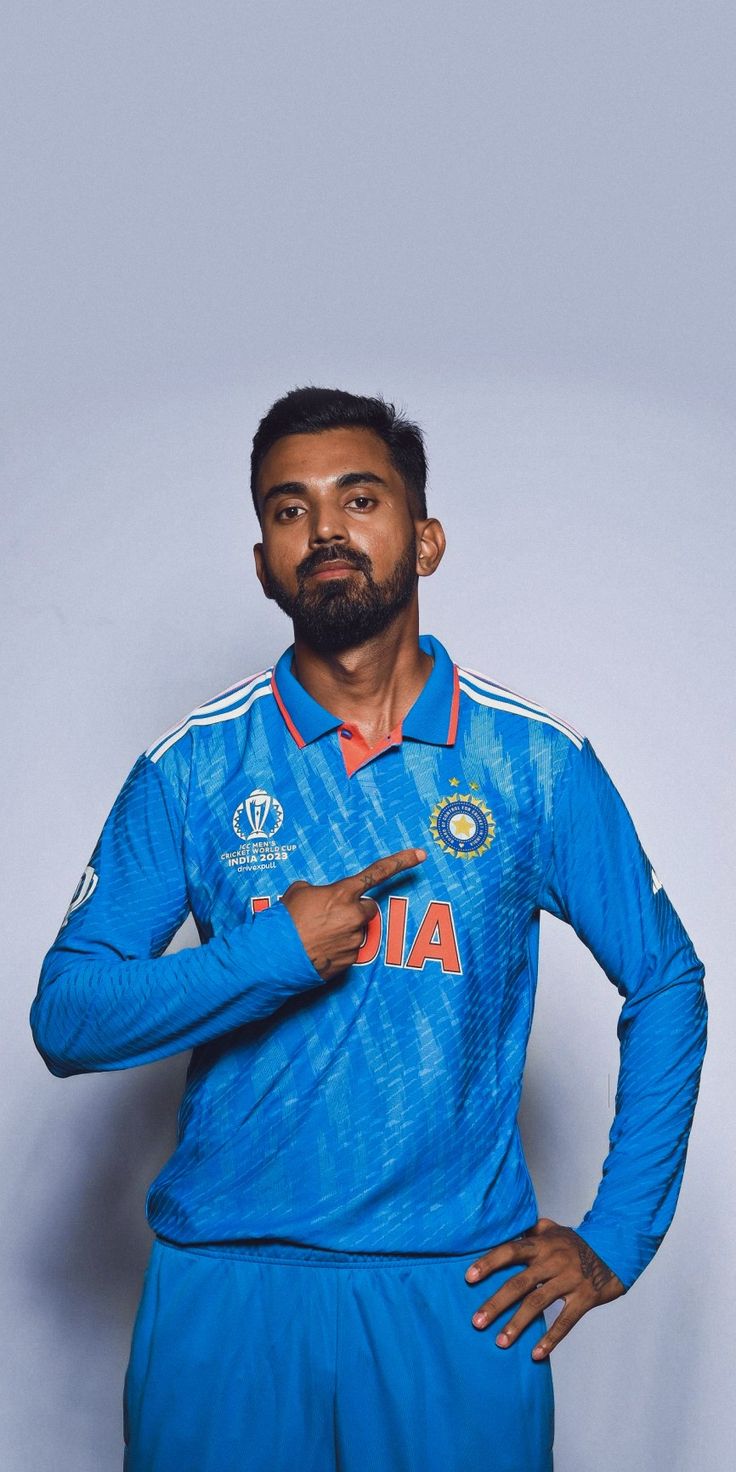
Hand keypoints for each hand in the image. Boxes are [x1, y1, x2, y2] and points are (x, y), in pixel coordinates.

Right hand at [281, 847, 426, 981]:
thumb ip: (315, 890)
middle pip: (368, 909)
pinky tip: (318, 950)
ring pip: (357, 931)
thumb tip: (317, 896)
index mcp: (343, 893)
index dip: (400, 861)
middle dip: (354, 911)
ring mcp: (354, 940)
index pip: (378, 873)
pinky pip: (349, 951)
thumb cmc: (283, 921)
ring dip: (342, 932)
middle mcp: (354, 916)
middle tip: (329, 917)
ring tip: (316, 936)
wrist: (274, 956)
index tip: (421, 854)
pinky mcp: (350, 961)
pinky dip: (337, 950)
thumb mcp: (296, 893)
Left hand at [464, 1216, 625, 1358]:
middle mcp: (554, 1261)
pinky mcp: (586, 1297)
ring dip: (517, 1324)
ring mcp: (570, 1279)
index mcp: (543, 1244)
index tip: (468, 1277)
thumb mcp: (555, 1229)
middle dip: (496, 1303)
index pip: (510, 1251)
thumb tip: (507, 1226)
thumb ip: (532, 1229)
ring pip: (538, 1303)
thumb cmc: (577, 1243)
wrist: (617, 1249)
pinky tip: (536, 1354)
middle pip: (519, 1282)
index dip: (489, 1263)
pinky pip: (566, 1321)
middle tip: (476, 1322)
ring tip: (500, 1342)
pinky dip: (551, 1339)